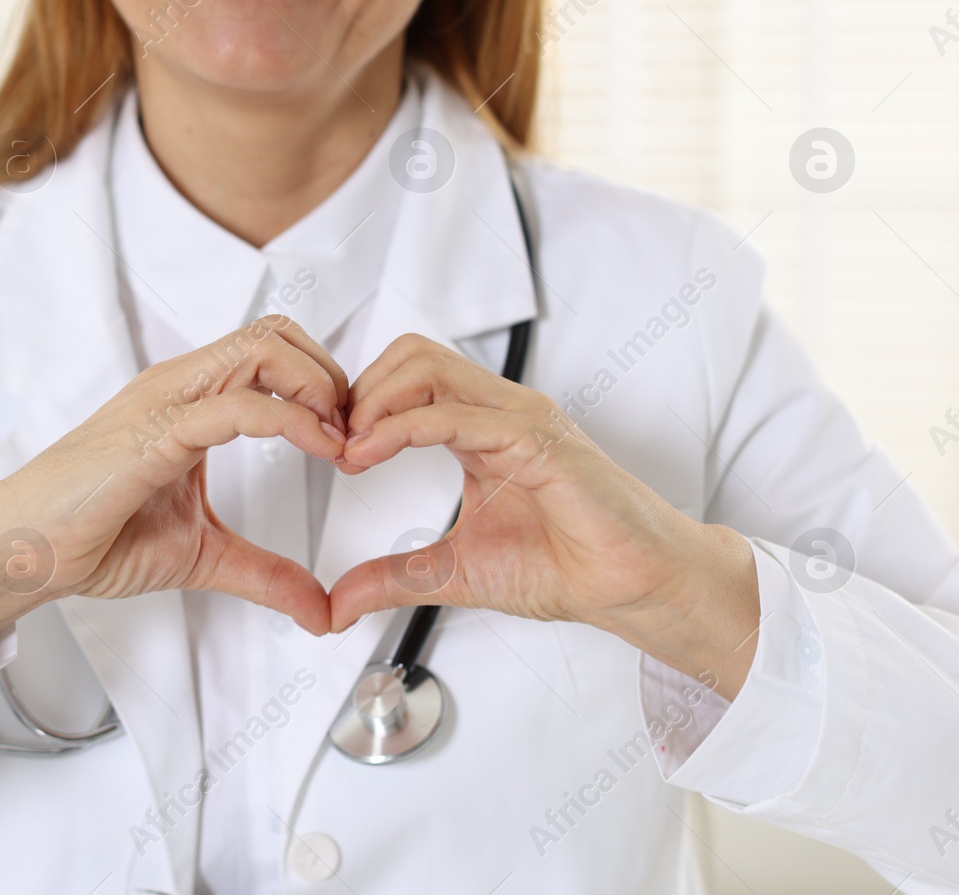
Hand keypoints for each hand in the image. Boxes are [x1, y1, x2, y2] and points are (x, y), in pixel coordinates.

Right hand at [0, 316, 346, 667]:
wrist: (24, 551)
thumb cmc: (93, 538)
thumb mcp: (203, 555)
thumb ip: (265, 574)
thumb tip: (321, 610)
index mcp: (191, 400)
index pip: (273, 351)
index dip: (324, 384)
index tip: (351, 440)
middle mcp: (181, 385)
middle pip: (278, 333)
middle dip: (332, 375)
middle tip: (356, 435)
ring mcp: (166, 401)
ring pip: (263, 348)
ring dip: (320, 387)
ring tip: (341, 441)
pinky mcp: (155, 432)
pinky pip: (237, 405)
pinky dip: (292, 420)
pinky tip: (318, 449)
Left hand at [326, 335, 758, 697]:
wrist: (633, 588)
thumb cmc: (566, 566)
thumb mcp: (454, 571)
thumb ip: (394, 578)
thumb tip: (336, 604)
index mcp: (481, 426)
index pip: (407, 377)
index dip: (358, 403)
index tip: (325, 447)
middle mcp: (499, 410)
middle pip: (411, 354)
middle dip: (358, 390)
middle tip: (330, 443)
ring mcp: (521, 418)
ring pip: (428, 367)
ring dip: (374, 401)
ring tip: (348, 449)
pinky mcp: (538, 441)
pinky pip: (458, 415)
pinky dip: (403, 428)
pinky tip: (371, 455)